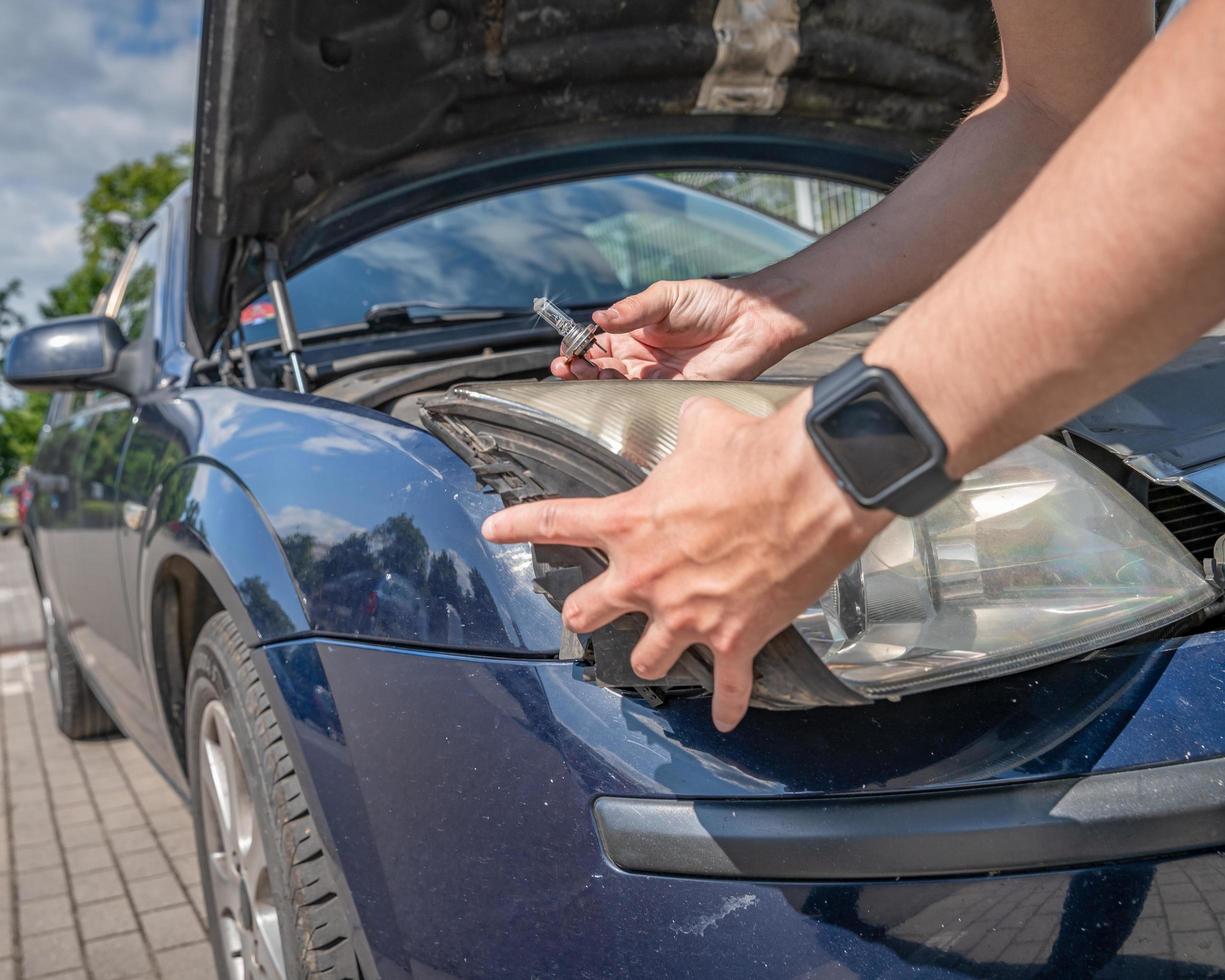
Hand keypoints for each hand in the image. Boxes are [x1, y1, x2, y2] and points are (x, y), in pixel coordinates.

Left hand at [481, 392, 890, 730]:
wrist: (814, 487)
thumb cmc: (758, 454)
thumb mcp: (706, 425)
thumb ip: (687, 430)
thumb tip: (698, 421)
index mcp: (630, 523)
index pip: (555, 523)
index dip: (518, 529)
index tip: (494, 532)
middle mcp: (647, 576)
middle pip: (587, 611)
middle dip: (585, 613)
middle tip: (587, 612)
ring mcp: (688, 614)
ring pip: (646, 658)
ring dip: (650, 656)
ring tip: (656, 654)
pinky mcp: (736, 637)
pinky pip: (728, 688)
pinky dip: (728, 705)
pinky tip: (726, 719)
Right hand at [551, 276, 806, 381]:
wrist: (751, 319)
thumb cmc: (712, 303)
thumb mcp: (665, 298)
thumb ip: (632, 310)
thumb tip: (598, 319)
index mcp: (636, 334)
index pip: (597, 345)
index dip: (579, 348)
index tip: (567, 348)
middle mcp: (642, 359)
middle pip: (600, 369)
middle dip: (579, 369)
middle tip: (566, 366)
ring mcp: (656, 378)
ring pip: (616, 386)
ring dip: (595, 381)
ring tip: (581, 372)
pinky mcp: (673, 392)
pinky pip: (642, 398)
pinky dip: (622, 394)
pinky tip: (610, 382)